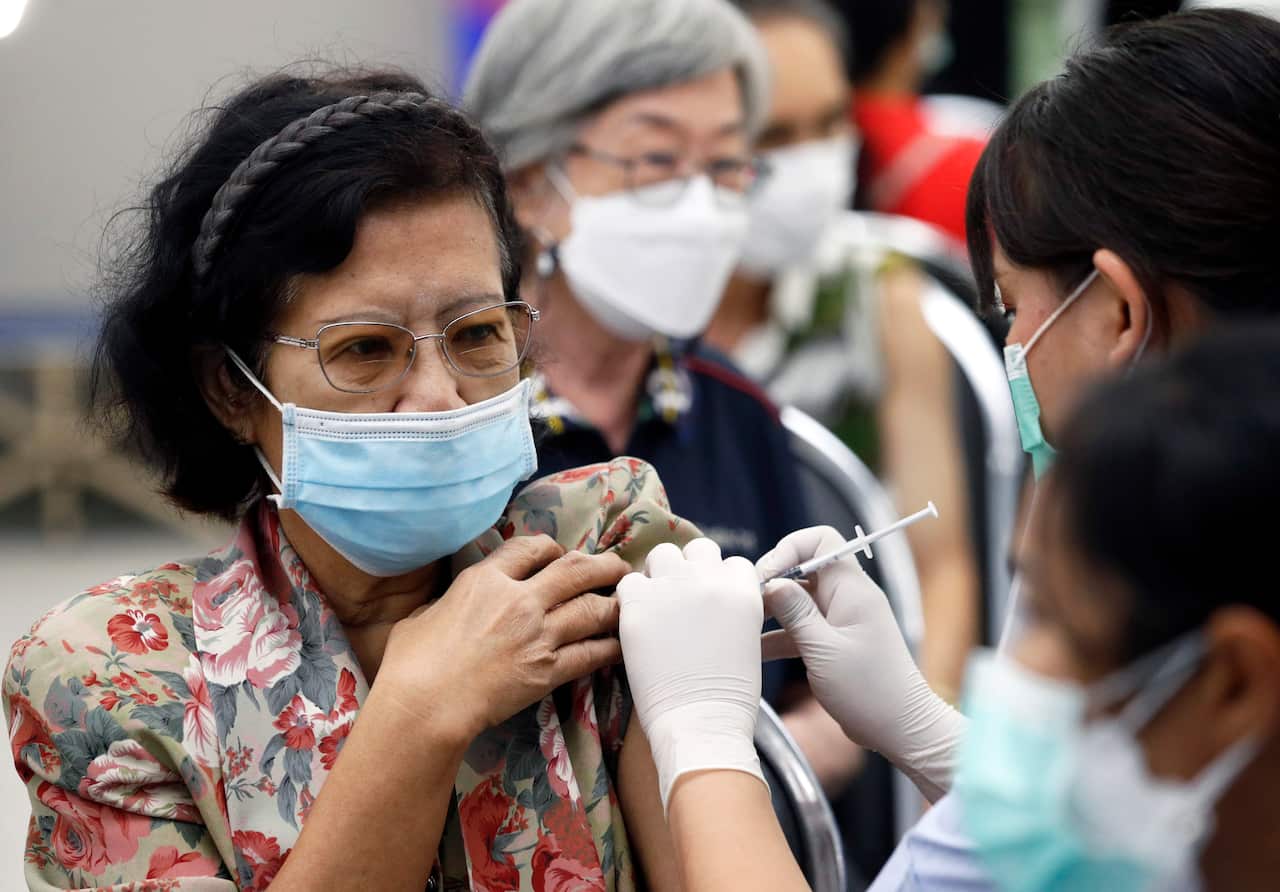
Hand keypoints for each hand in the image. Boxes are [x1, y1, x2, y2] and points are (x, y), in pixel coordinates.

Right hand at [377, 535, 628, 742]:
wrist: (425, 706)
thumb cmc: (410, 664)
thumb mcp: (422, 615)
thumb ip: (449, 603)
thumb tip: (453, 604)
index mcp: (485, 580)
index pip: (531, 548)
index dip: (552, 548)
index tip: (561, 554)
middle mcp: (519, 599)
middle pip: (575, 570)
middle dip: (602, 565)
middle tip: (617, 566)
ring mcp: (538, 634)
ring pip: (592, 607)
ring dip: (615, 602)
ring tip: (629, 600)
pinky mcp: (548, 670)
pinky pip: (592, 652)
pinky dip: (610, 646)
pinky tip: (621, 644)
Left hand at [618, 538, 764, 809]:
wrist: (700, 724)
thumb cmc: (728, 698)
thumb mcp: (747, 641)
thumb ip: (733, 609)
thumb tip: (713, 601)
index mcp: (742, 589)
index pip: (732, 563)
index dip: (721, 581)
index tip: (712, 603)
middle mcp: (709, 578)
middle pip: (698, 548)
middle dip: (691, 569)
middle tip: (682, 599)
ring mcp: (671, 588)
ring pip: (662, 554)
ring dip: (660, 574)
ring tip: (657, 605)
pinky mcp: (638, 605)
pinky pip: (629, 582)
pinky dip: (632, 597)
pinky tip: (637, 621)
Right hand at [758, 526, 964, 801]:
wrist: (899, 728)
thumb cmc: (869, 689)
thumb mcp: (823, 649)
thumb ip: (795, 612)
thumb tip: (771, 582)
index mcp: (852, 589)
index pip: (821, 541)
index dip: (788, 549)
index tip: (764, 576)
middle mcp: (847, 598)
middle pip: (804, 570)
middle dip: (773, 581)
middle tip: (747, 604)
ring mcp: (841, 621)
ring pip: (799, 601)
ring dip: (772, 611)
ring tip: (744, 627)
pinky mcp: (834, 644)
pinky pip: (801, 628)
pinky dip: (779, 635)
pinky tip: (754, 650)